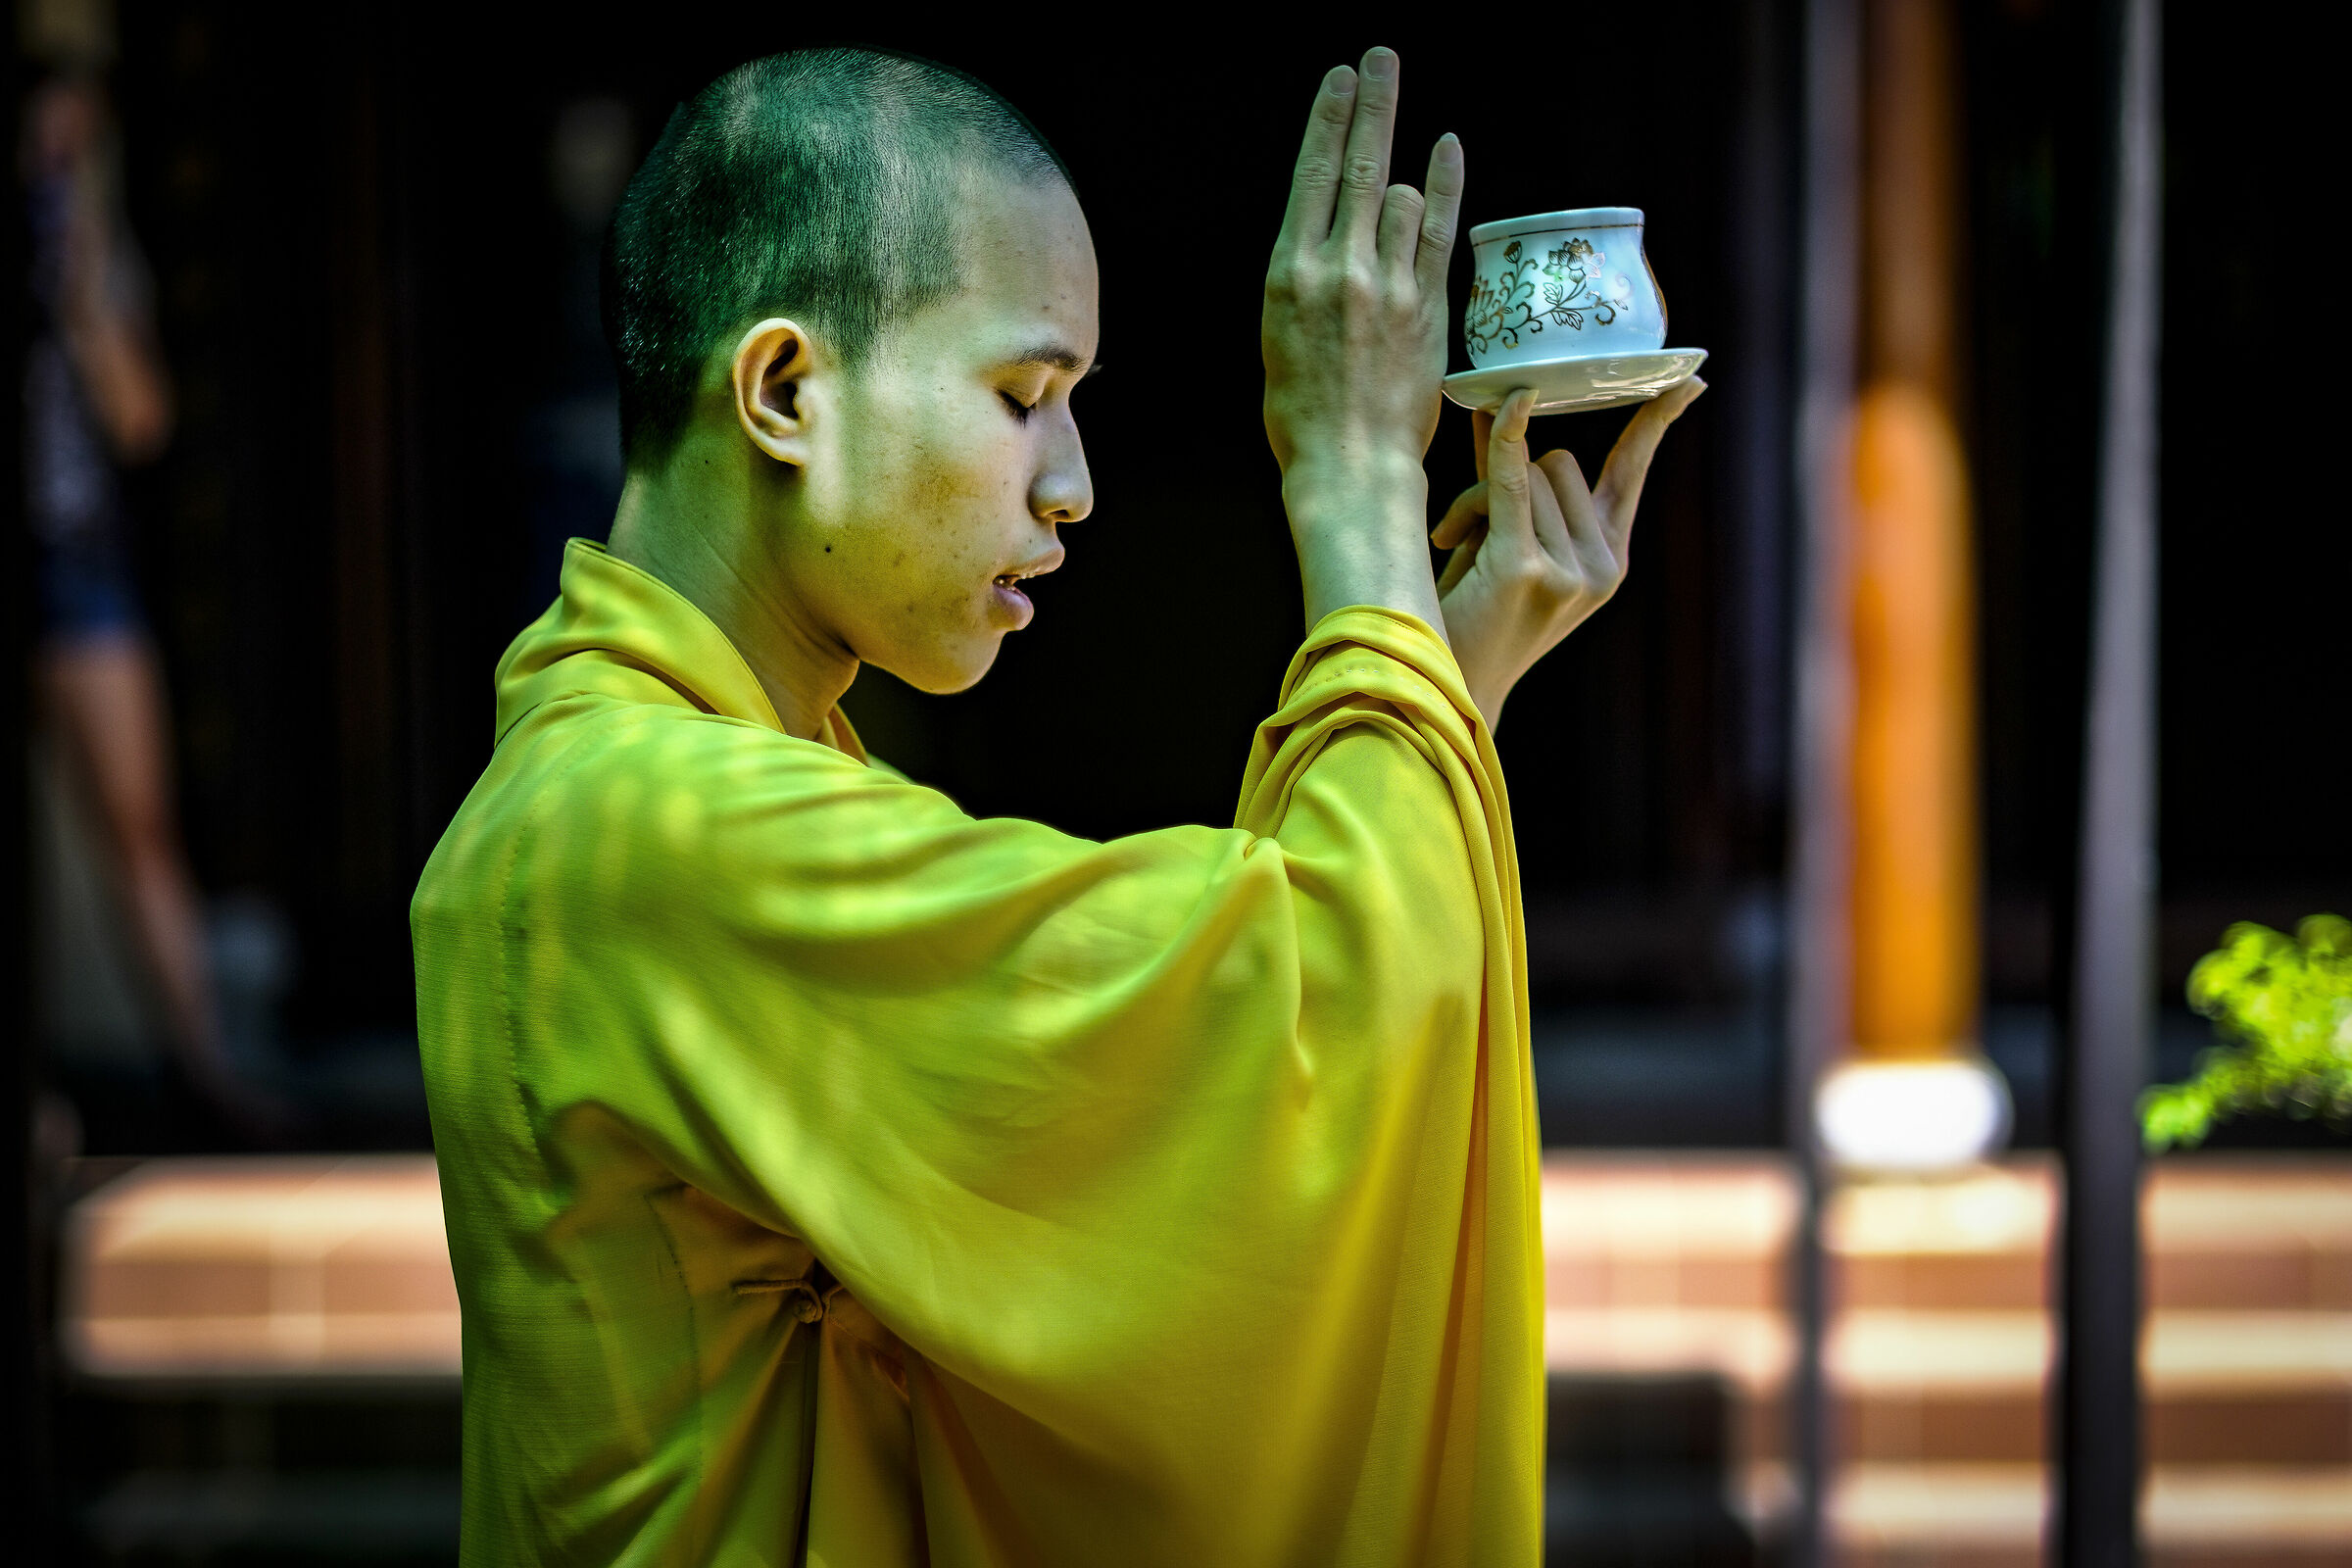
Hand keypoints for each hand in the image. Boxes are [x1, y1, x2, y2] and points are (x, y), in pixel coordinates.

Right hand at [1262, 48, 1463, 627]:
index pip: (1310, 177)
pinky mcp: (1426, 306)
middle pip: (1355, 165)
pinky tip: (1446, 149)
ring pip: (1396, 193)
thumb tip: (1327, 239)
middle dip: (1369, 104)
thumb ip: (1303, 282)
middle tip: (1380, 58)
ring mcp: (1385, 284)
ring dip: (1399, 156)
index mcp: (1287, 276)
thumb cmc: (1305, 417)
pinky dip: (1443, 184)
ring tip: (1402, 116)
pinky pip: (1437, 229)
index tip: (1339, 80)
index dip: (1327, 120)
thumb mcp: (1278, 339)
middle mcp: (1335, 269)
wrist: (1349, 467)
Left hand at [1430, 377, 1704, 728]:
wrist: (1452, 686)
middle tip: (1468, 532)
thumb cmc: (1473, 614)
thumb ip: (1514, 482)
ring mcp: (1571, 572)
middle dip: (1511, 479)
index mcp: (1609, 559)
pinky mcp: (1528, 570)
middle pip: (1561, 462)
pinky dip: (1506, 437)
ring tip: (1455, 551)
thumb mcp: (1507, 544)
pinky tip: (1511, 404)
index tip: (1690, 379)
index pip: (1634, 473)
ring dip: (1475, 498)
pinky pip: (1511, 480)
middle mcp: (1602, 566)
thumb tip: (1511, 404)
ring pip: (1526, 473)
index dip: (1658, 422)